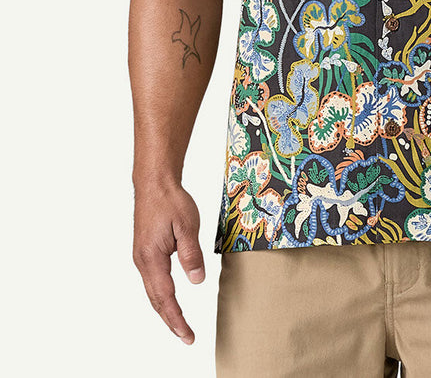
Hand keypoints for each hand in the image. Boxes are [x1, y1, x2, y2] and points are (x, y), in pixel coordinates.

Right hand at [132, 180, 205, 345]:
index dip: (177, 318)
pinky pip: (153, 281)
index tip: (188, 335)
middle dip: (171, 320)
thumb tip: (196, 281)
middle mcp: (143, 261)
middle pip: (156, 300)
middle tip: (186, 337)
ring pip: (153, 292)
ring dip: (165, 310)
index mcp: (152, 257)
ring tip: (180, 325)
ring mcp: (142, 257)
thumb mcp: (188, 224)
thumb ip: (191, 253)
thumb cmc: (171, 200)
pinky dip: (161, 295)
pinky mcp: (145, 252)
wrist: (154, 183)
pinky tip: (169, 300)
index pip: (165, 297)